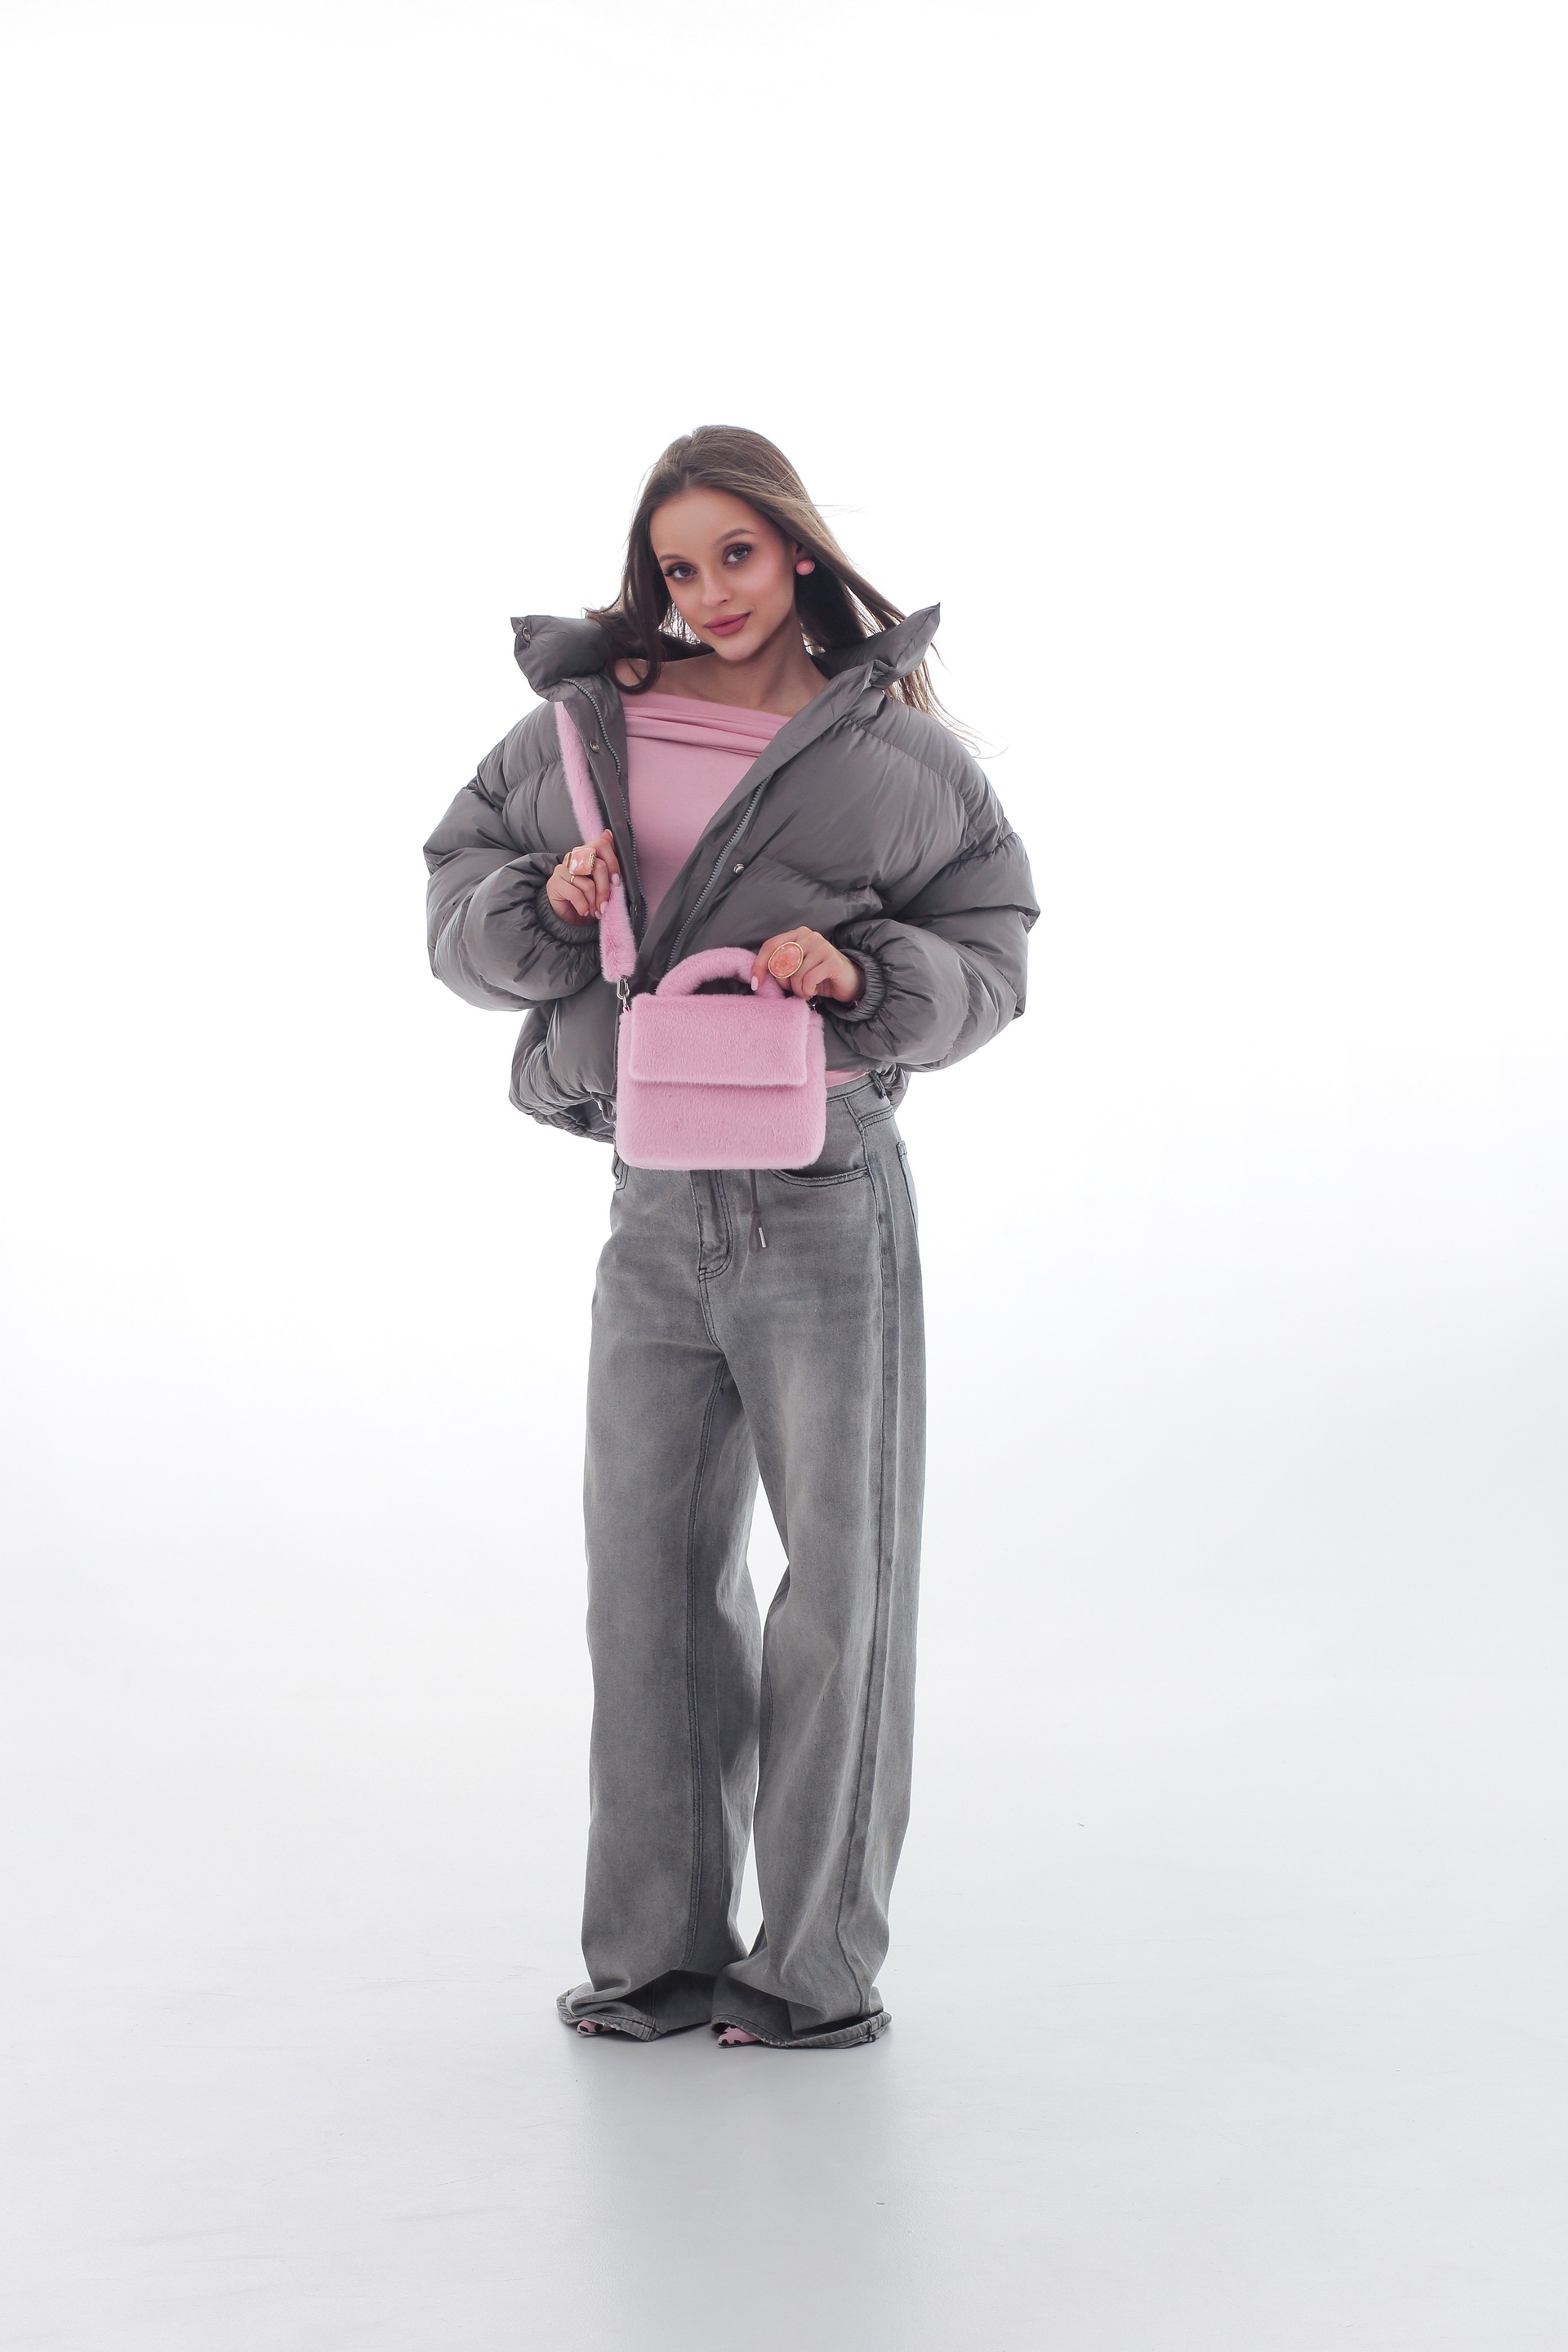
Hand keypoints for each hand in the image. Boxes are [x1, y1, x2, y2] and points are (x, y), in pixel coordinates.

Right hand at [545, 829, 618, 923]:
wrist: (566, 916)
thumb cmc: (586, 898)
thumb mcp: (600, 882)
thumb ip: (606, 862)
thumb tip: (609, 834)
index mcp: (586, 854)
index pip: (601, 845)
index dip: (613, 863)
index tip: (616, 882)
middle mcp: (574, 858)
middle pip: (598, 866)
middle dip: (605, 890)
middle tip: (605, 904)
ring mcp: (563, 870)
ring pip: (588, 884)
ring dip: (594, 902)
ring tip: (594, 910)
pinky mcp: (555, 883)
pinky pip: (576, 894)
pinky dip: (583, 906)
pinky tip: (583, 911)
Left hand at [750, 927, 864, 1004]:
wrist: (849, 982)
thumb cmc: (818, 975)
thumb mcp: (796, 968)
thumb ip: (778, 966)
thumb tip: (752, 977)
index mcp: (798, 934)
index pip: (771, 946)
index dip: (760, 965)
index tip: (756, 983)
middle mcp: (810, 936)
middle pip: (781, 962)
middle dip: (783, 982)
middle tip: (794, 989)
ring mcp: (822, 946)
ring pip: (795, 973)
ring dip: (798, 989)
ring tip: (806, 991)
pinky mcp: (833, 961)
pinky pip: (809, 979)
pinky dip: (808, 990)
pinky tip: (813, 990)